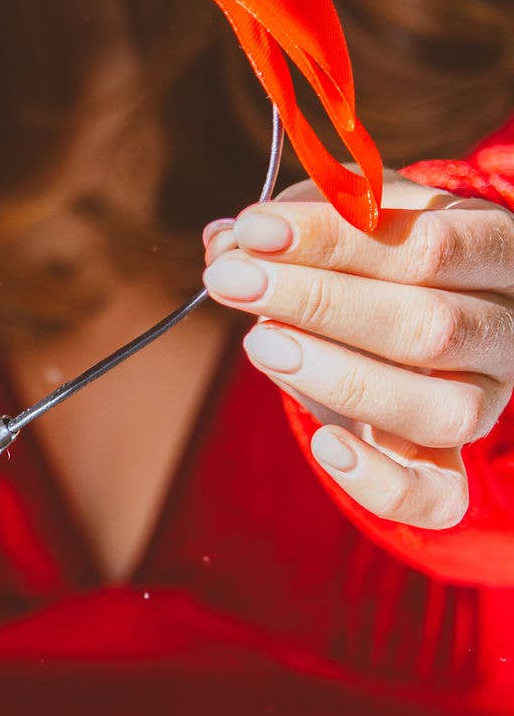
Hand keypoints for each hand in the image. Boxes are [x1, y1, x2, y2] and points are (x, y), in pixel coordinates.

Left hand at [202, 172, 513, 528]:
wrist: (387, 311)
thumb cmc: (363, 248)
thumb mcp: (337, 216)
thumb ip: (291, 223)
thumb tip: (230, 242)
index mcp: (493, 246)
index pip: (434, 244)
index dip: (339, 238)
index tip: (254, 229)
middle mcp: (504, 328)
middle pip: (431, 324)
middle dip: (319, 302)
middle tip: (232, 279)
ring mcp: (483, 401)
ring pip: (440, 410)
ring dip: (339, 377)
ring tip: (259, 341)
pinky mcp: (449, 466)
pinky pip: (438, 498)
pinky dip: (379, 481)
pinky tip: (323, 445)